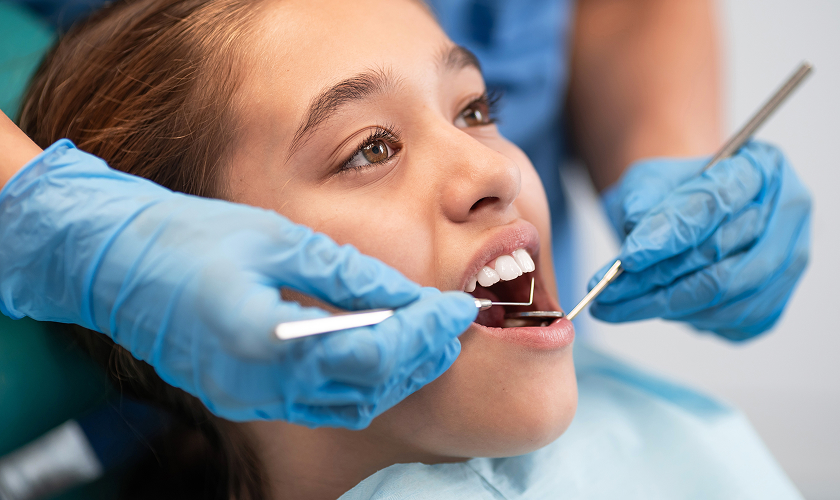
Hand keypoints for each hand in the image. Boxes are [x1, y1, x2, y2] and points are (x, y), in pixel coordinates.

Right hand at [0, 140, 476, 427]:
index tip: (459, 308)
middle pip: (368, 388)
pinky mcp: (243, 395)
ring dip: (395, 374)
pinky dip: (359, 381)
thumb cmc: (188, 237)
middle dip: (420, 356)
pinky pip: (319, 402)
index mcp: (268, 340)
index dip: (425, 331)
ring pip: (348, 405)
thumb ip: (346, 274)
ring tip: (426, 335)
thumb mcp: (277, 239)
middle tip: (454, 324)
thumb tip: (405, 294)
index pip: (374, 353)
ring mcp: (250, 397)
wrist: (113, 262)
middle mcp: (261, 384)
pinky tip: (378, 349)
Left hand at [589, 141, 810, 339]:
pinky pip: (725, 320)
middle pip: (719, 253)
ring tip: (613, 303)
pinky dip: (681, 316)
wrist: (685, 215)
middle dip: (655, 277)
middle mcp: (787, 214)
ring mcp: (787, 262)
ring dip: (660, 304)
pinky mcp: (772, 304)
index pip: (716, 202)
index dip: (671, 233)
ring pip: (722, 293)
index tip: (629, 257)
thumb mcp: (646, 180)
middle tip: (606, 290)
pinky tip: (648, 307)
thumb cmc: (668, 193)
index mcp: (761, 166)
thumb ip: (641, 200)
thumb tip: (639, 237)